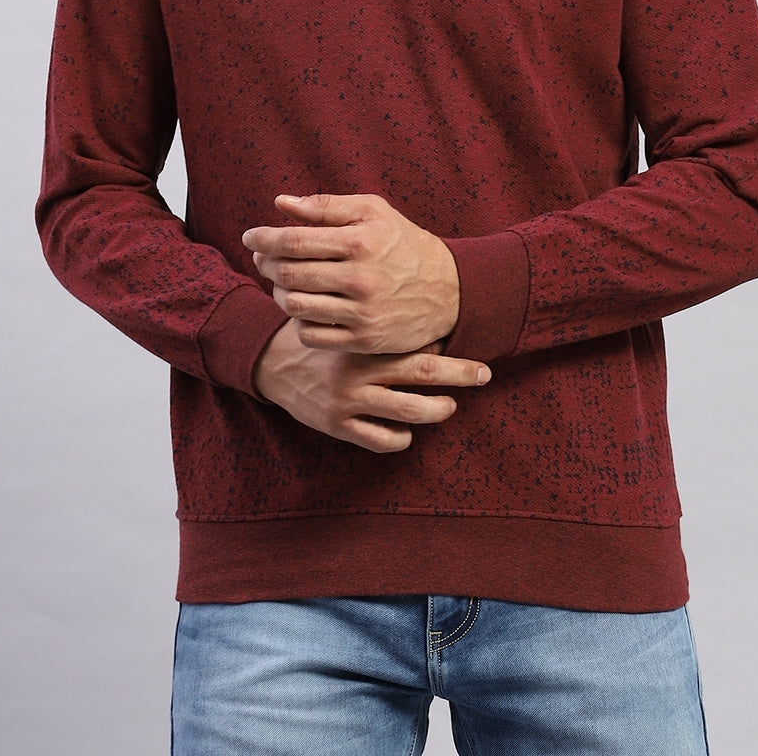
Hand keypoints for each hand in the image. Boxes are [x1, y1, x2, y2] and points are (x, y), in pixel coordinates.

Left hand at [242, 193, 459, 354]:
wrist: (449, 290)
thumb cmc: (403, 243)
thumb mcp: (373, 212)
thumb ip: (326, 206)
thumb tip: (281, 203)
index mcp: (360, 242)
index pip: (294, 241)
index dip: (263, 238)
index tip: (250, 237)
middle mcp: (360, 279)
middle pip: (288, 274)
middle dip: (266, 264)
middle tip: (264, 258)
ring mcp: (362, 313)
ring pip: (294, 306)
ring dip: (279, 293)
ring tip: (283, 282)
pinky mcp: (364, 341)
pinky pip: (311, 335)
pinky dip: (298, 321)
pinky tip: (304, 307)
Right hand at [253, 323, 490, 452]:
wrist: (272, 361)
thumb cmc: (323, 337)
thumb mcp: (348, 320)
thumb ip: (382, 321)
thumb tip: (431, 317)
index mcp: (364, 339)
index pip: (415, 341)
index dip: (447, 345)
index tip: (472, 345)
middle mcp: (359, 369)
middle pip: (422, 372)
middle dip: (459, 374)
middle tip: (484, 374)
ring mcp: (349, 400)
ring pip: (407, 411)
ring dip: (436, 409)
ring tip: (448, 406)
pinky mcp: (338, 425)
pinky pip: (381, 439)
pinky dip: (400, 437)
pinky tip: (405, 431)